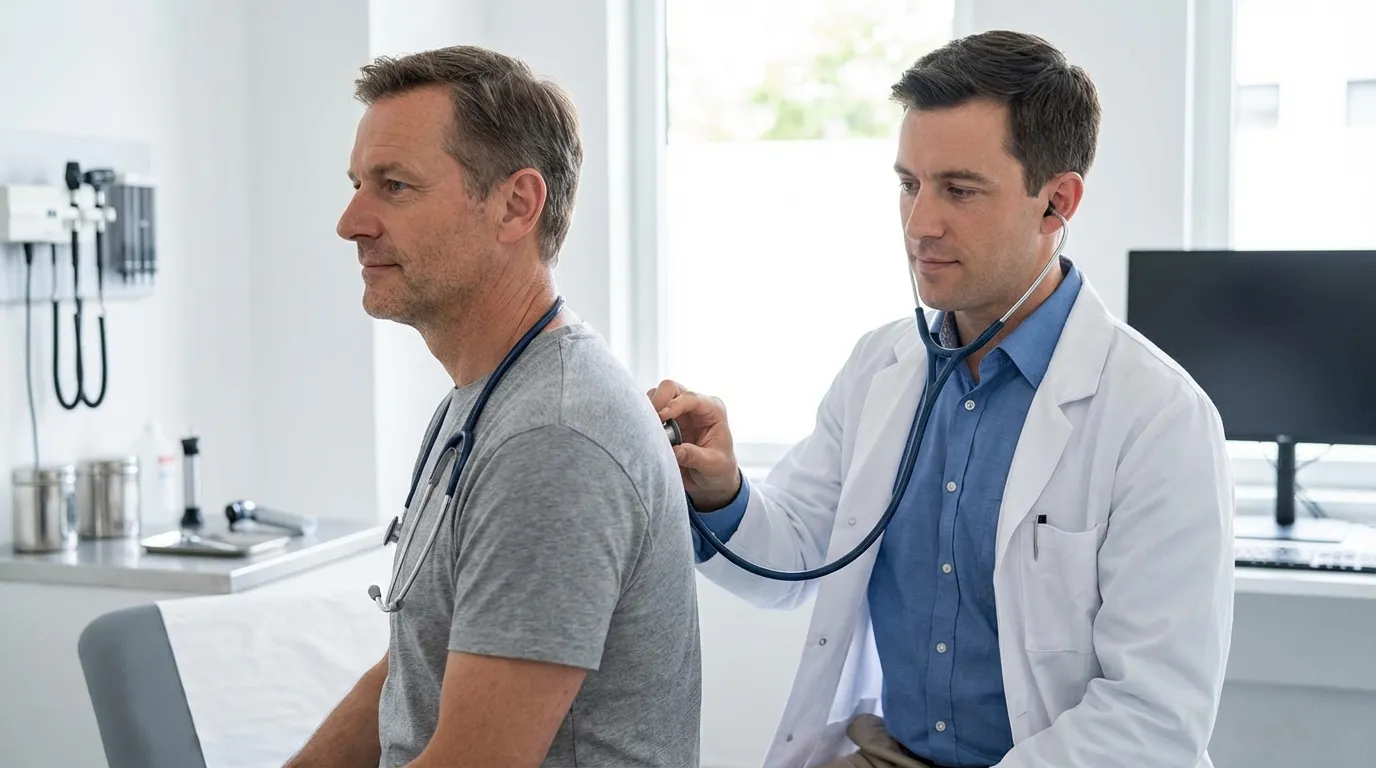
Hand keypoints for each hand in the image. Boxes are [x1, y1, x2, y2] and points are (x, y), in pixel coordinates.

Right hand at [648, 380, 741, 510]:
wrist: (712, 480)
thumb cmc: (719, 469)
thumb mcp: (712, 465)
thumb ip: (695, 456)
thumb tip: (674, 451)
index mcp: (712, 410)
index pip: (691, 397)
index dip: (674, 405)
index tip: (662, 418)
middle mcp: (694, 406)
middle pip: (670, 388)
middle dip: (658, 401)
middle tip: (650, 421)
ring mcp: (678, 411)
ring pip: (656, 396)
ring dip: (649, 410)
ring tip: (648, 431)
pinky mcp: (665, 421)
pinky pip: (649, 411)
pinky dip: (644, 419)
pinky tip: (645, 434)